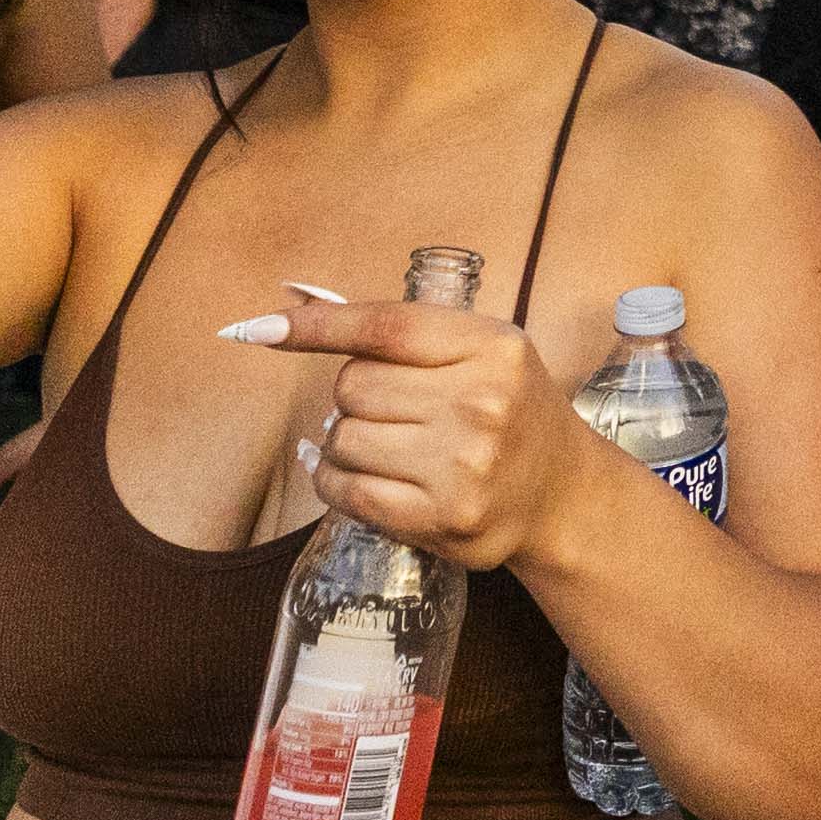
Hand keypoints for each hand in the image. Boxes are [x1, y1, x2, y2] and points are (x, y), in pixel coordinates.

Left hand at [244, 292, 589, 573]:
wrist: (563, 492)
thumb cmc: (511, 410)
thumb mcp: (482, 351)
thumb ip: (404, 330)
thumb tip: (292, 301)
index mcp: (492, 348)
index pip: (385, 326)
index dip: (316, 326)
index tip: (257, 329)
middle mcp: (481, 403)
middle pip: (353, 386)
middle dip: (356, 396)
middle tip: (393, 408)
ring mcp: (463, 466)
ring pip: (343, 439)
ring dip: (345, 442)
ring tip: (386, 446)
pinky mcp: (443, 518)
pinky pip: (348, 492)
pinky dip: (334, 481)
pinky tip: (349, 475)